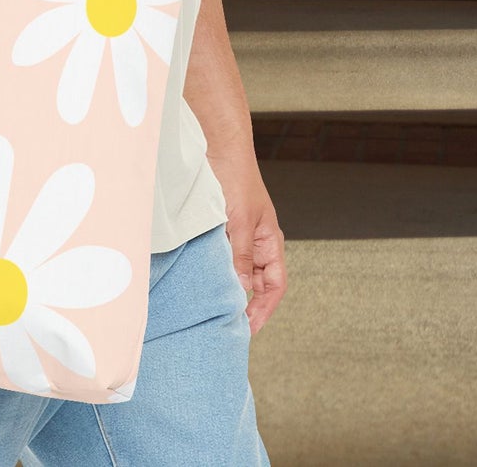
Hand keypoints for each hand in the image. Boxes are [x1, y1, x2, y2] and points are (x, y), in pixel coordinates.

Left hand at [213, 151, 286, 334]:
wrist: (218, 147)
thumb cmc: (236, 179)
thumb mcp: (240, 222)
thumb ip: (241, 256)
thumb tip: (242, 291)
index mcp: (270, 241)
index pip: (274, 286)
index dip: (264, 309)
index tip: (248, 329)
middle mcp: (256, 242)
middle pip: (256, 284)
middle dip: (246, 305)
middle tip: (227, 326)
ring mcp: (238, 236)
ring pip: (236, 272)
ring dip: (228, 289)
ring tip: (213, 309)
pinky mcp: (220, 229)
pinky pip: (221, 257)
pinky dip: (215, 271)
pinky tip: (202, 281)